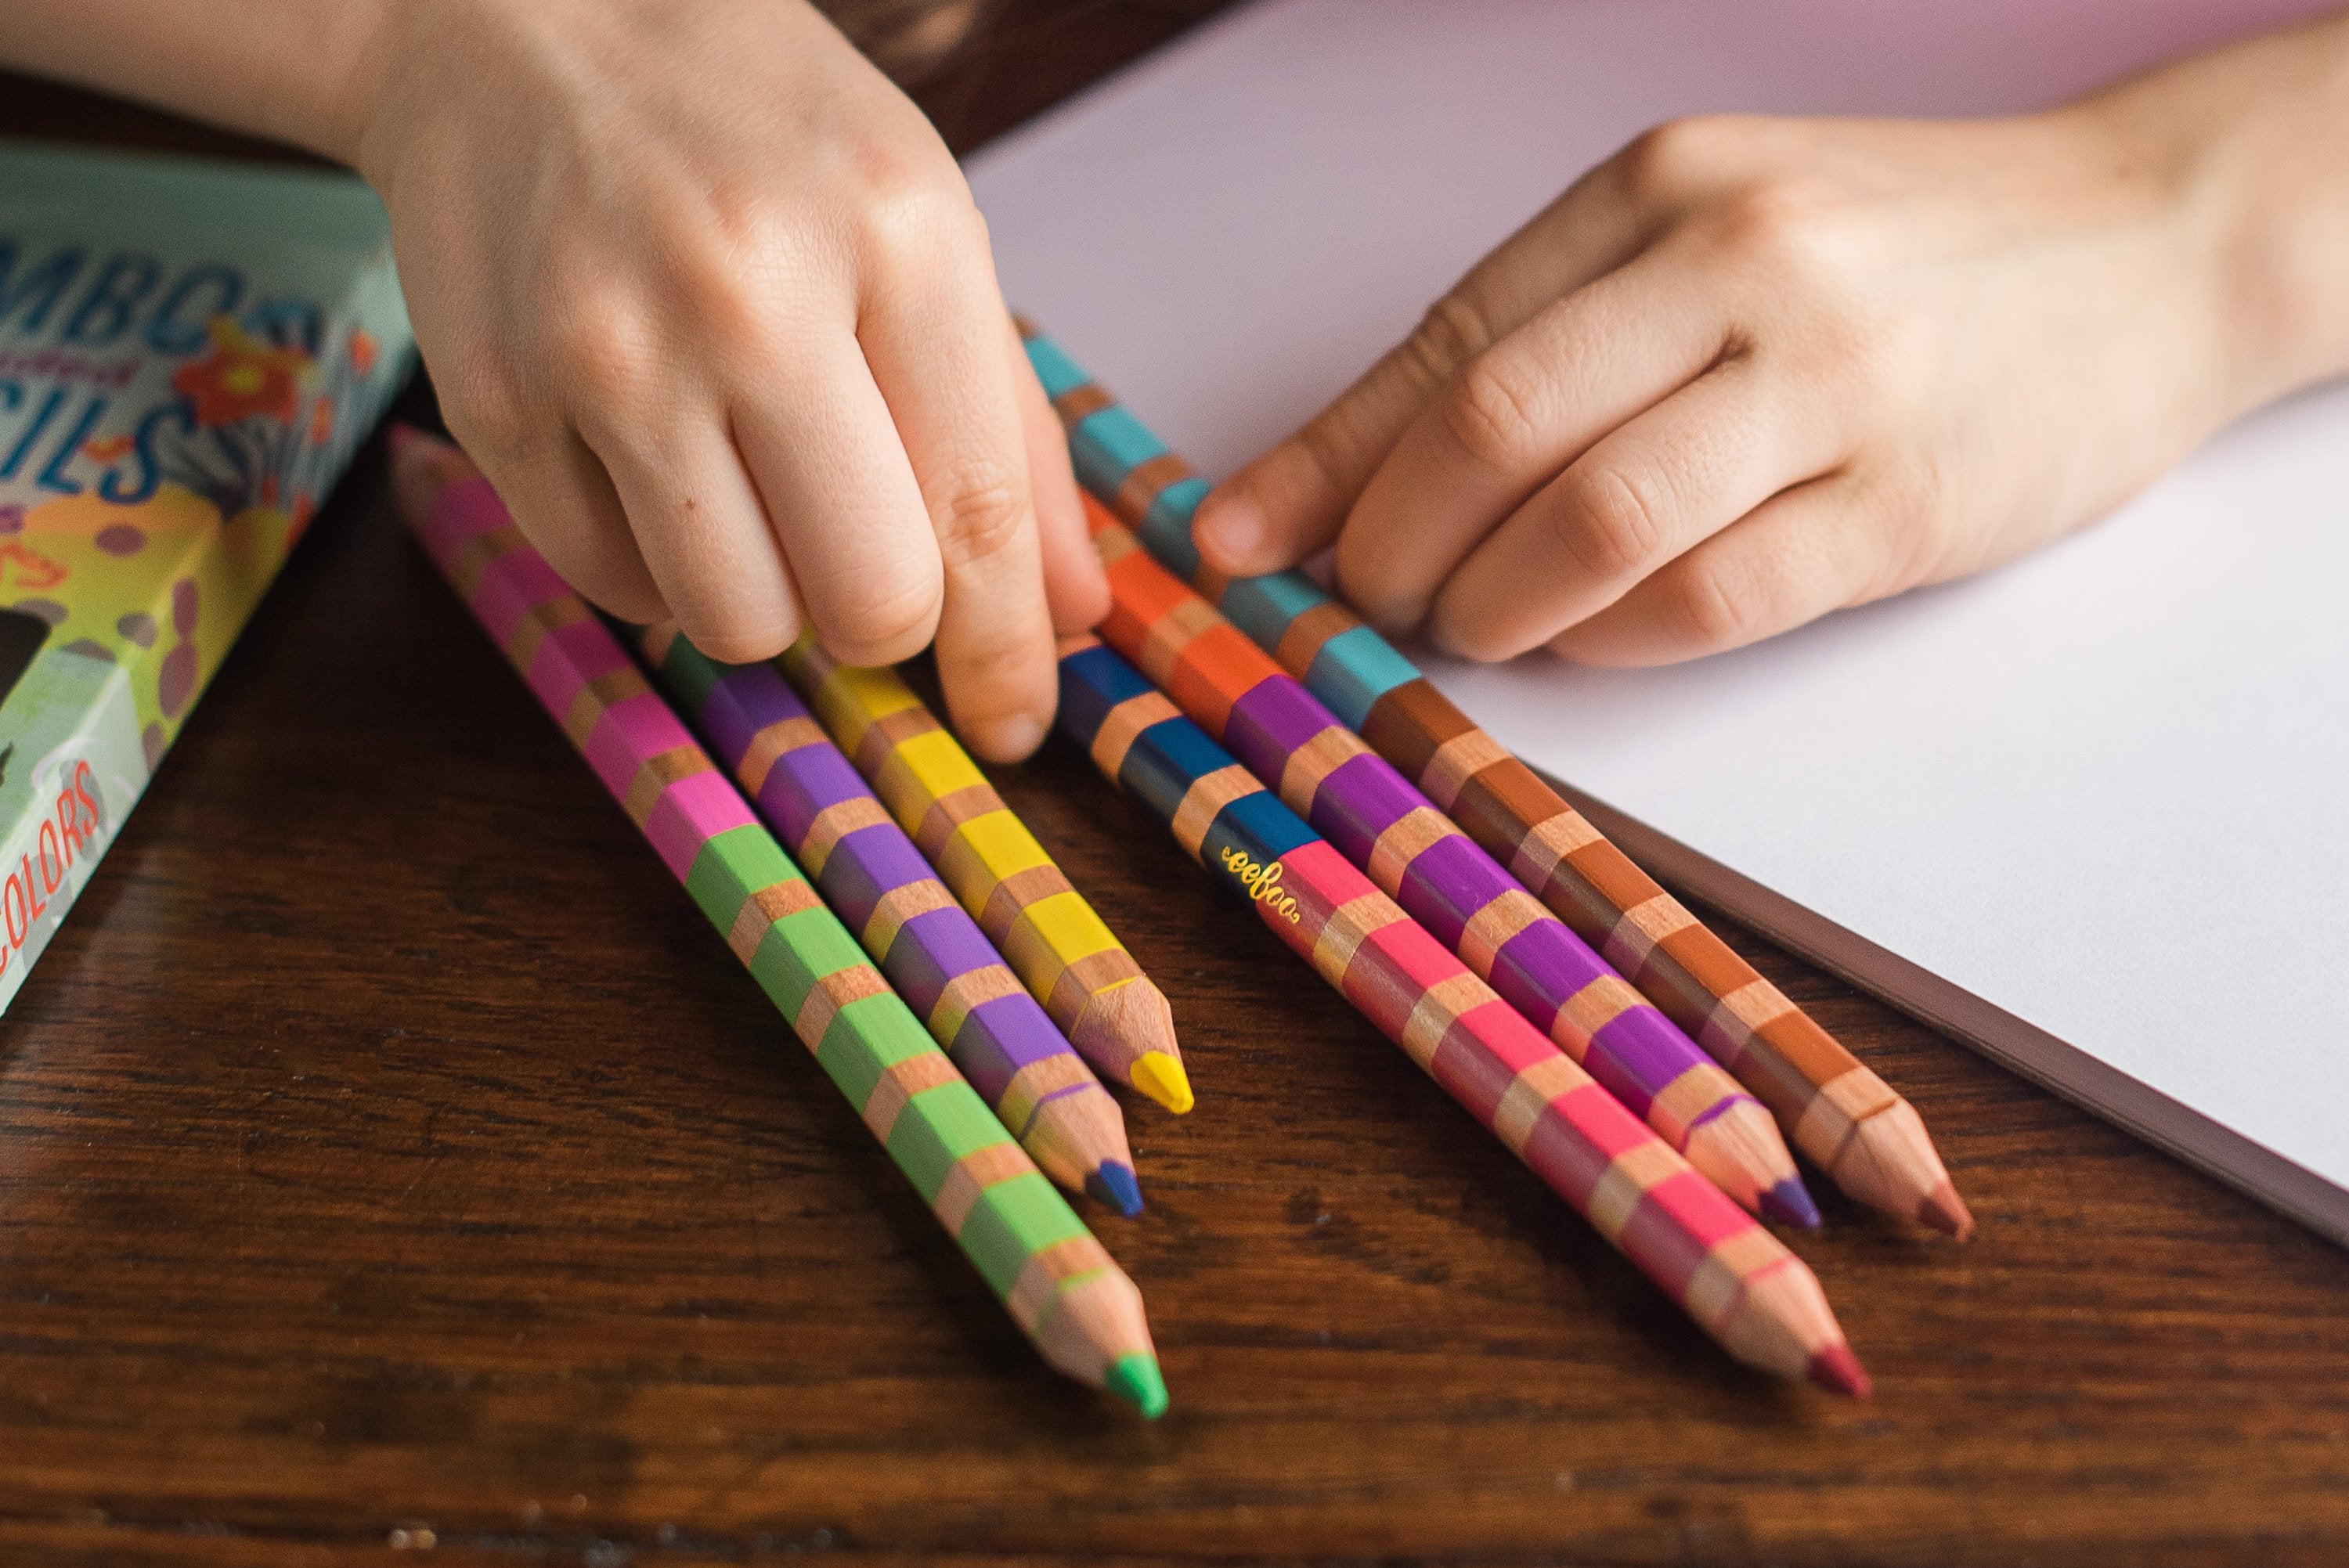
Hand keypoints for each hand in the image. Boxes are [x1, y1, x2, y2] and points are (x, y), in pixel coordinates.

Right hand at [353, 0, 1104, 756]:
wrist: (515, 21)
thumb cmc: (751, 127)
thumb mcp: (921, 225)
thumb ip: (1008, 426)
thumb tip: (1070, 612)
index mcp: (896, 233)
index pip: (979, 513)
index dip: (1009, 651)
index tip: (1015, 722)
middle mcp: (749, 294)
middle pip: (867, 600)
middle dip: (882, 621)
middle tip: (862, 565)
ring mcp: (606, 350)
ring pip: (735, 620)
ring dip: (766, 600)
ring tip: (753, 496)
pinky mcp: (495, 401)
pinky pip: (612, 587)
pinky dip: (657, 569)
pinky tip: (657, 470)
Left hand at [1192, 24, 2348, 667]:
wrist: (2145, 241)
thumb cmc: (1891, 251)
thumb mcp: (1710, 228)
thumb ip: (1545, 333)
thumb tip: (1347, 478)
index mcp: (1662, 186)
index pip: (1448, 340)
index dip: (1326, 461)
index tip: (1241, 542)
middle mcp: (1739, 262)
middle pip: (1495, 428)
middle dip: (1395, 543)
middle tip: (1372, 601)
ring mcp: (1832, 379)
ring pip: (1593, 520)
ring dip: (1495, 604)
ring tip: (1473, 627)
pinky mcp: (1906, 500)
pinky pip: (1711, 596)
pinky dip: (1616, 639)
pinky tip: (1593, 637)